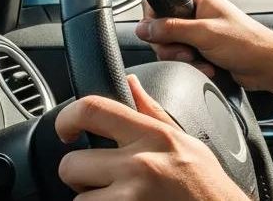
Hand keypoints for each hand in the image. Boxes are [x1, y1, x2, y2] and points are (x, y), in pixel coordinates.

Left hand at [56, 75, 247, 199]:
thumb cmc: (206, 187)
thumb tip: (130, 82)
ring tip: (121, 200)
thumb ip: (153, 112)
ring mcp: (130, 198)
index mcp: (154, 136)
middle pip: (71, 164)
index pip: (94, 109)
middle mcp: (140, 165)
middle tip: (103, 182)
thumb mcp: (185, 142)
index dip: (67, 118)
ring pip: (79, 199)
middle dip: (81, 177)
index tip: (66, 131)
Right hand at [136, 0, 272, 89]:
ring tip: (200, 60)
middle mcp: (197, 10)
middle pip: (161, 28)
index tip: (160, 36)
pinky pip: (183, 56)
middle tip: (187, 52)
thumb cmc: (246, 43)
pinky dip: (192, 64)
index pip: (158, 2)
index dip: (154, 22)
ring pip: (171, 45)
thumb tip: (143, 28)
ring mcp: (199, 29)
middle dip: (171, 46)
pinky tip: (207, 67)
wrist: (266, 64)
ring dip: (183, 58)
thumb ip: (171, 29)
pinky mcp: (202, 47)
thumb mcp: (204, 33)